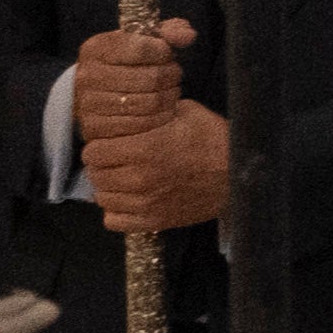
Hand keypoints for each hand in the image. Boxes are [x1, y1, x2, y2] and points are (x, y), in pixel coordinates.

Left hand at [72, 25, 234, 237]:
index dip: (100, 145)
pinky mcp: (152, 222)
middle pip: (96, 175)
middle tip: (120, 160)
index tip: (112, 143)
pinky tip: (132, 199)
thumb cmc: (215, 140)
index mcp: (143, 148)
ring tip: (126, 179)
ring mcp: (144, 203)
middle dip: (105, 165)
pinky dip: (118, 210)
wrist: (240, 175)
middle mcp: (138, 178)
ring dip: (111, 187)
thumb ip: (153, 113)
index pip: (92, 152)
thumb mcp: (187, 113)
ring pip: (103, 198)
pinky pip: (114, 220)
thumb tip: (132, 110)